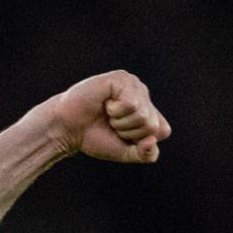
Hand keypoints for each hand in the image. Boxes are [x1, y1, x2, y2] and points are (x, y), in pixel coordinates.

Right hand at [43, 72, 170, 165]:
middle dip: (130, 132)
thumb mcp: (126, 153)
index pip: (163, 131)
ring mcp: (134, 85)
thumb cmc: (96, 138)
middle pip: (153, 125)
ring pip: (143, 114)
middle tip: (112, 125)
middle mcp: (144, 96)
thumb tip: (153, 139)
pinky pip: (131, 104)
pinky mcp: (122, 79)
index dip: (143, 142)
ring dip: (121, 122)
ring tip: (108, 114)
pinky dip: (116, 111)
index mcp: (148, 112)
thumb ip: (146, 154)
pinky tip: (105, 104)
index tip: (123, 137)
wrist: (70, 129)